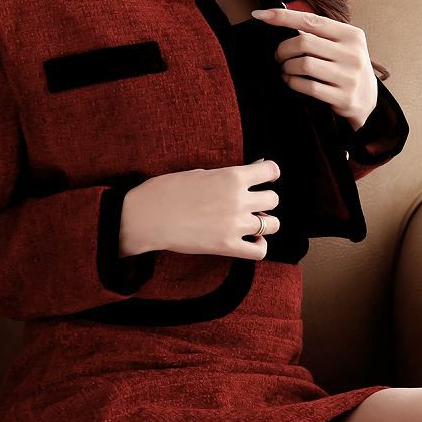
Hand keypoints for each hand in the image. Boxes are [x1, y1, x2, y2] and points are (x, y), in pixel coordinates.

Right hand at [122, 159, 281, 259]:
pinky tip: (251, 240)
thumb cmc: (168, 190)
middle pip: (273, 199)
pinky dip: (260, 246)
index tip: (266, 177)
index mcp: (232, 176)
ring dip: (266, 223)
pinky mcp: (227, 246)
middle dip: (265, 200)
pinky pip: (260, 251)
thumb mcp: (200, 173)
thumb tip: (247, 175)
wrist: (148, 216)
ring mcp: (235, 225)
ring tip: (252, 222)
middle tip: (252, 203)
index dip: (270, 173)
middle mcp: (239, 199)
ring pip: (273, 224)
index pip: (270, 170)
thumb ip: (226, 176)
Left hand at [252, 6, 377, 129]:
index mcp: (351, 34)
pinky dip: (293, 82)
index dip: (284, 17)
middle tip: (279, 56)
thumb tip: (279, 16)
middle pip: (304, 42)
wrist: (367, 99)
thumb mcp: (341, 44)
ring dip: (287, 67)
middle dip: (283, 49)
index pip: (311, 20)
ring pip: (304, 64)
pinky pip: (308, 86)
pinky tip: (291, 81)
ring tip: (286, 70)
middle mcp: (353, 53)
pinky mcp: (344, 97)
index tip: (261, 15)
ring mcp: (349, 76)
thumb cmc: (346, 66)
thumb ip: (318, 33)